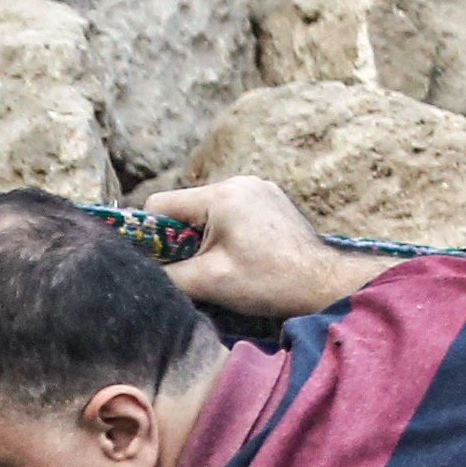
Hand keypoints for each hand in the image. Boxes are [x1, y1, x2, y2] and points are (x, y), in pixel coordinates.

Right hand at [146, 172, 363, 330]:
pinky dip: (229, 231)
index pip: (160, 204)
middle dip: (182, 237)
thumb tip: (142, 274)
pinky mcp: (273, 199)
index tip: (160, 260)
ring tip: (225, 264)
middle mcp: (240, 182)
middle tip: (198, 268)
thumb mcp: (210, 282)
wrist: (324, 284)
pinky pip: (235, 210)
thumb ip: (168, 274)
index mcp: (221, 195)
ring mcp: (260, 188)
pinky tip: (245, 255)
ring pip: (211, 209)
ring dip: (207, 235)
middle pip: (187, 206)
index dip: (151, 234)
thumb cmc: (269, 282)